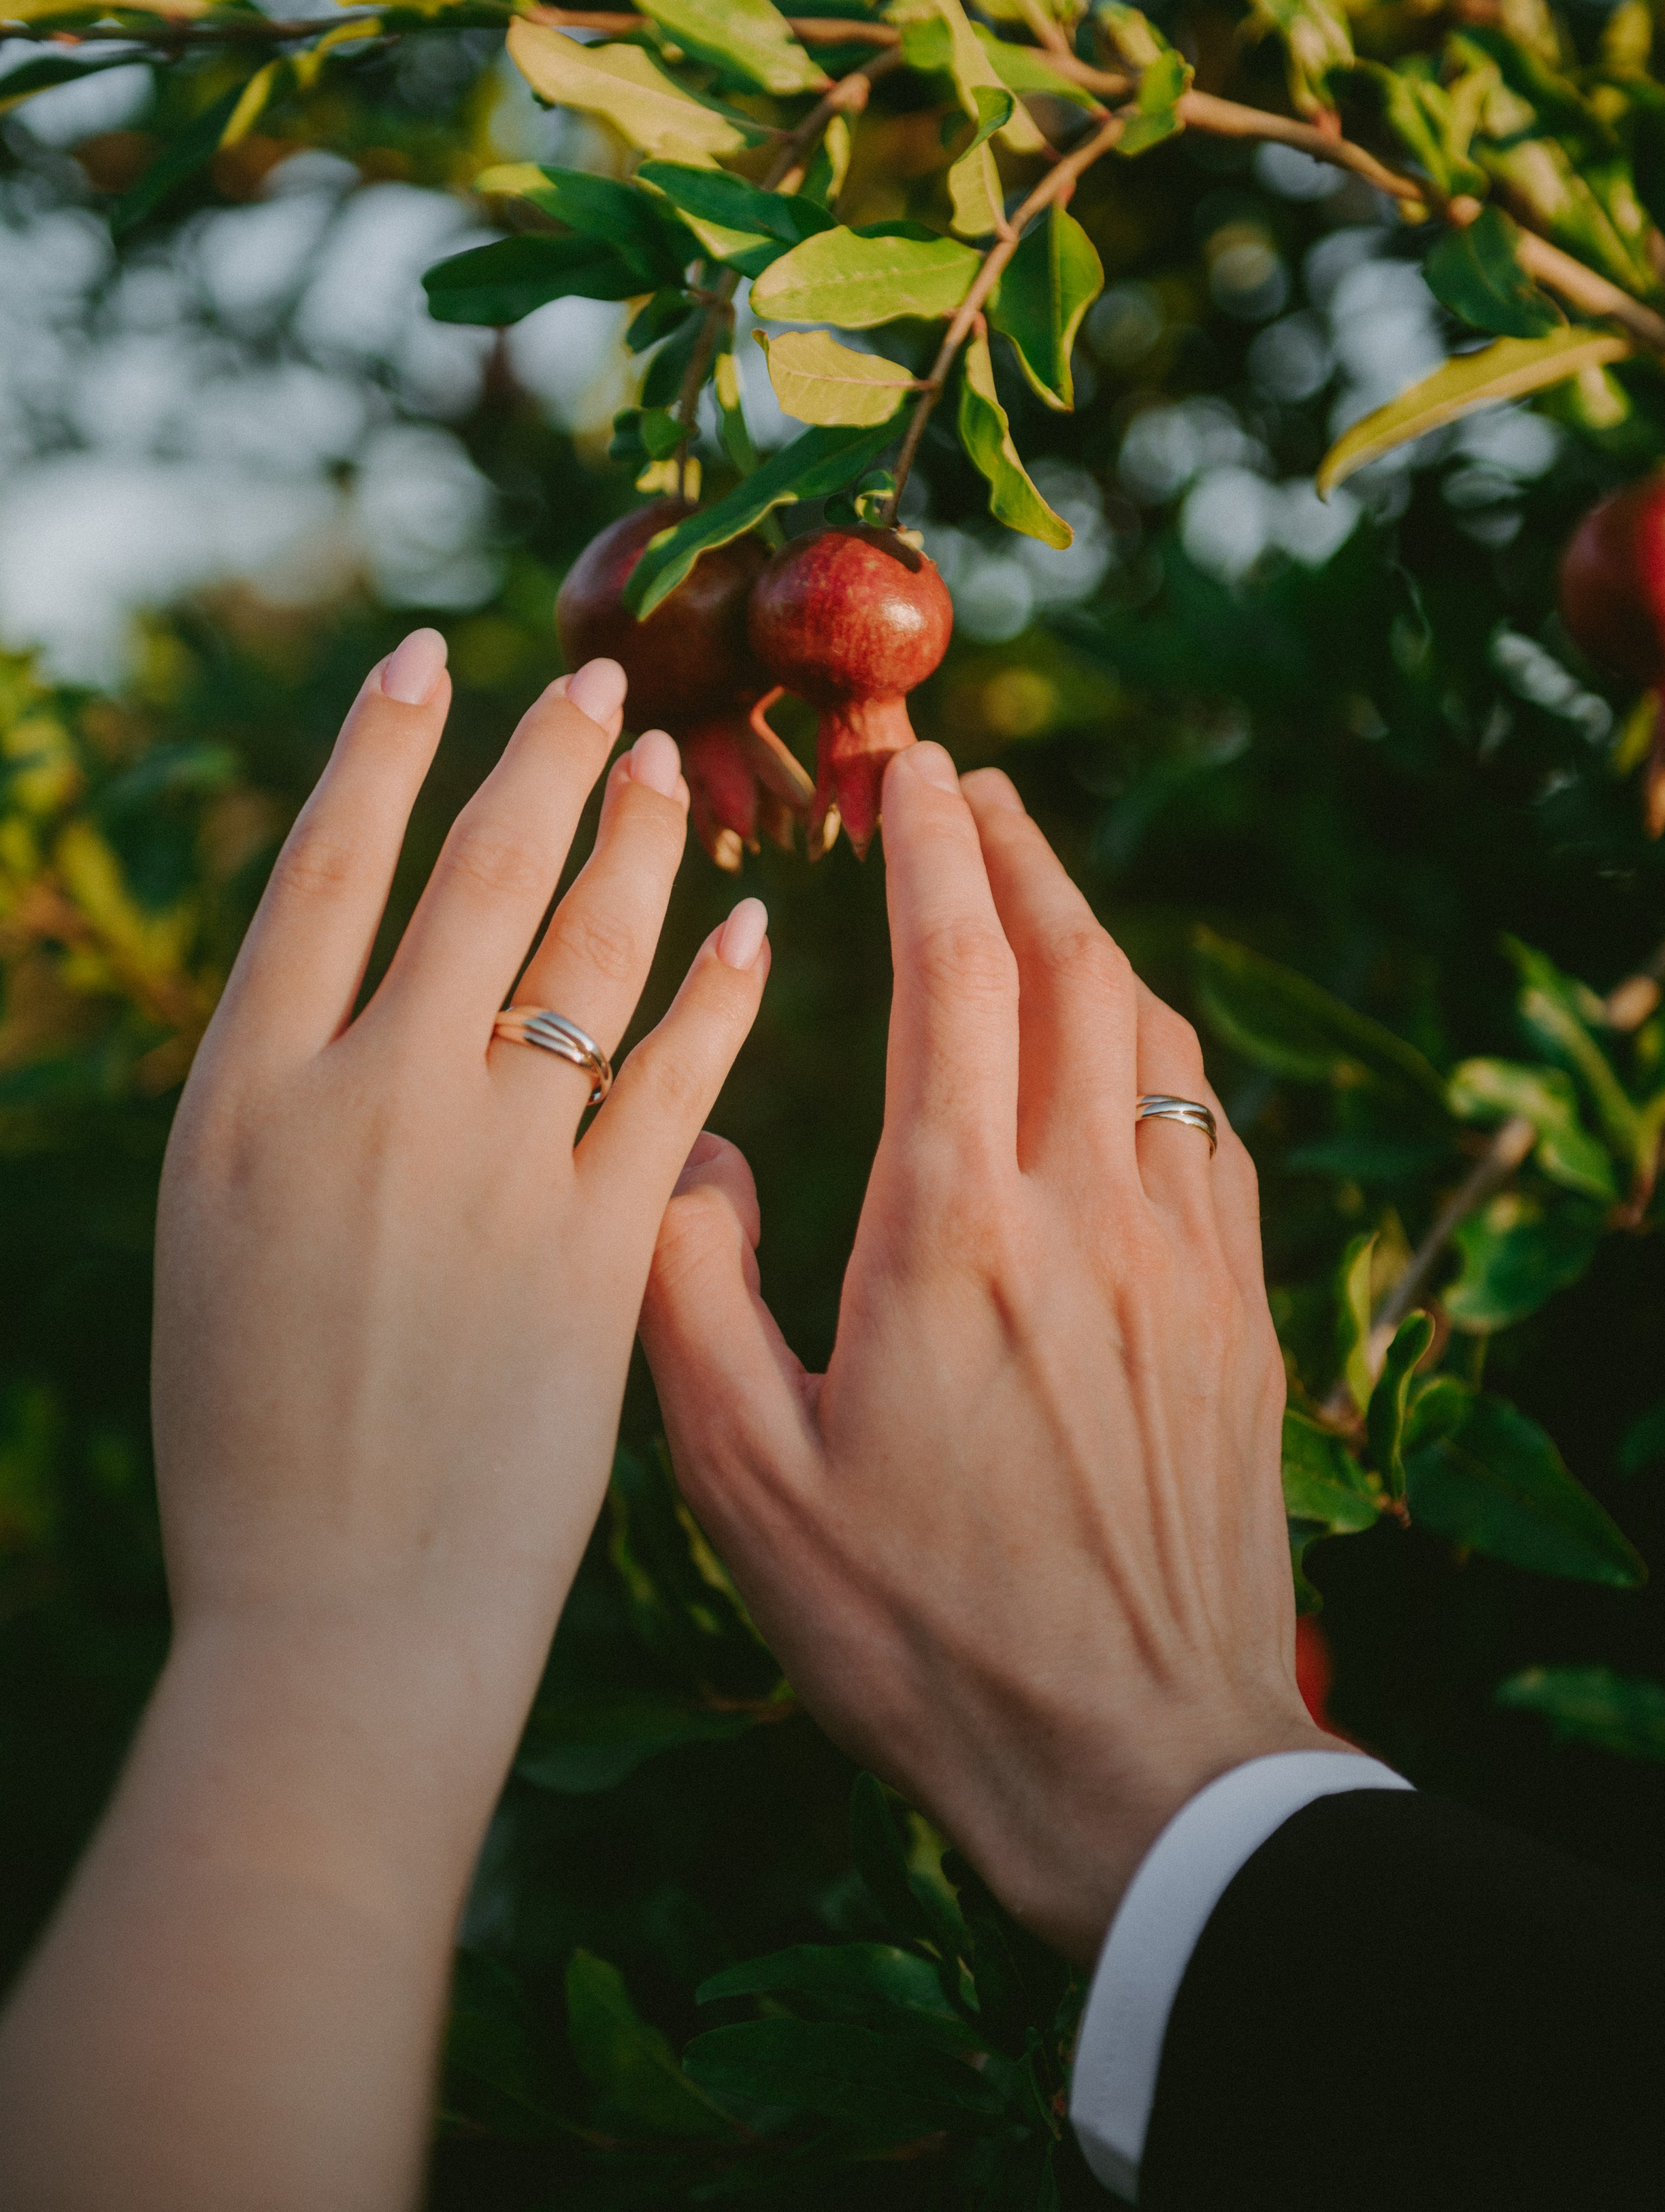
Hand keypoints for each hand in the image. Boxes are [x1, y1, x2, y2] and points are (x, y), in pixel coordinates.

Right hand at [0, 628, 769, 2211]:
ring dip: (641, 847)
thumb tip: (434, 1055)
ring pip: (599, 960)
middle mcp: (384, 1111)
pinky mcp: (642, 1256)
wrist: (359, 1668)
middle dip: (547, 765)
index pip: (341, 878)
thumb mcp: (247, 1297)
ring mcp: (506, 1173)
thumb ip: (318, 1155)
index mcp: (255, 1109)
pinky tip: (748, 938)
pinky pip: (689, 1089)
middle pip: (493, 886)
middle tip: (595, 677)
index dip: (387, 756)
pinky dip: (718, 1001)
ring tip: (669, 767)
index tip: (431, 665)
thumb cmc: (294, 1509)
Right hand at [640, 744, 1350, 1968]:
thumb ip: (688, 1291)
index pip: (956, 971)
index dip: (931, 848)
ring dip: (1095, 939)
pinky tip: (1130, 1055)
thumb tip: (685, 1147)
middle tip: (972, 785)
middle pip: (1074, 968)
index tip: (908, 768)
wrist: (1136, 1765)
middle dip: (1019, 853)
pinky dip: (1160, 1054)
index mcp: (952, 1232)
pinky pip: (1212, 1134)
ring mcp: (1186, 1263)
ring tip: (1040, 891)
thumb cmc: (919, 1635)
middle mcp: (1088, 1214)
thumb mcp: (742, 1480)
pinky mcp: (1242, 1322)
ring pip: (1155, 1038)